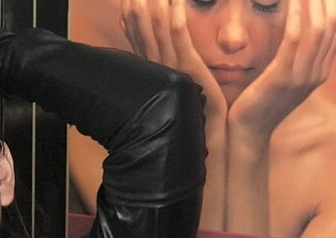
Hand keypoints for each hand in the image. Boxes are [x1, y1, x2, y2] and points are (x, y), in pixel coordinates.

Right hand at [120, 0, 226, 121]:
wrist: (207, 128)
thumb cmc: (191, 102)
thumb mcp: (168, 73)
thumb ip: (154, 53)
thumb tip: (130, 32)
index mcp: (150, 63)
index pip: (133, 29)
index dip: (128, 9)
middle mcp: (156, 62)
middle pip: (140, 24)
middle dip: (137, 1)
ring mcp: (171, 64)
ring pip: (156, 27)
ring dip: (155, 2)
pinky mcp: (188, 66)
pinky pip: (178, 37)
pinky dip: (176, 17)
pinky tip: (176, 1)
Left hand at [227, 0, 335, 141]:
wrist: (250, 131)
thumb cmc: (265, 101)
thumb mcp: (293, 76)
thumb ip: (313, 56)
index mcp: (321, 70)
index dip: (334, 2)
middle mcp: (316, 72)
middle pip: (331, 25)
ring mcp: (302, 76)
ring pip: (317, 30)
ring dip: (313, 2)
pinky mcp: (282, 77)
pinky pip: (294, 41)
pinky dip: (295, 17)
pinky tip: (291, 1)